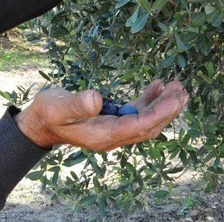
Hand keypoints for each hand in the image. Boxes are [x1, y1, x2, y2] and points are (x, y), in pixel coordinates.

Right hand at [14, 80, 187, 149]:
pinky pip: (137, 113)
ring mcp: (114, 129)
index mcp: (103, 135)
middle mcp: (113, 136)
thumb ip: (76, 104)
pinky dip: (149, 101)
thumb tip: (97, 99)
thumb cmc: (47, 113)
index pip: (138, 126)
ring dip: (162, 106)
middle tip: (183, 91)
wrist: (40, 123)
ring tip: (177, 87)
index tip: (175, 99)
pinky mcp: (112, 120)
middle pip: (148, 126)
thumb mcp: (57, 107)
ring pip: (146, 120)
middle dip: (168, 110)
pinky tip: (157, 86)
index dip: (158, 113)